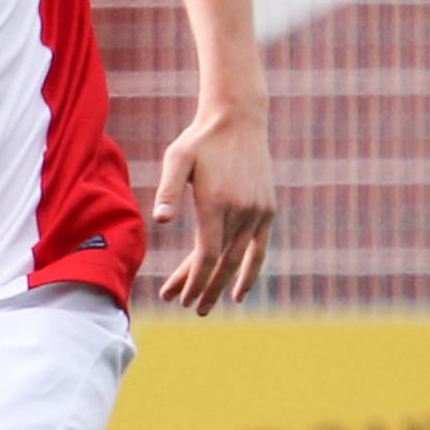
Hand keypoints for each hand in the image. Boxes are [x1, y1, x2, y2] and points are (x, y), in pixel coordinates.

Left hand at [151, 105, 274, 313]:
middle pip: (221, 262)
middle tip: (188, 309)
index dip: (192, 279)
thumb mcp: (177, 159)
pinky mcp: (267, 210)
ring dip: (222, 284)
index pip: (205, 254)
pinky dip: (251, 271)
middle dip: (203, 288)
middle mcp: (242, 212)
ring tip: (206, 307)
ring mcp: (258, 212)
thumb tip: (161, 222)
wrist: (238, 121)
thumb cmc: (200, 141)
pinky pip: (260, 249)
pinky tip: (239, 293)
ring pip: (238, 259)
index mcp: (218, 203)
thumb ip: (168, 191)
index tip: (176, 298)